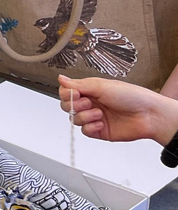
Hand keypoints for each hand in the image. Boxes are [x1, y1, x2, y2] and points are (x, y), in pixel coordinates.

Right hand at [59, 74, 177, 145]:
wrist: (149, 115)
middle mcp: (91, 103)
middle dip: (74, 105)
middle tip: (88, 102)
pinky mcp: (99, 131)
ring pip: (74, 119)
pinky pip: (84, 131)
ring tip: (99, 113)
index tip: (76, 93)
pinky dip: (90, 127)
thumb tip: (60, 78)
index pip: (66, 92)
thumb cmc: (131, 96)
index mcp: (90, 90)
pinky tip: (101, 123)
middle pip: (67, 106)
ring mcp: (94, 117)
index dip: (67, 94)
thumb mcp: (101, 85)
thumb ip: (78, 84)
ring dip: (85, 116)